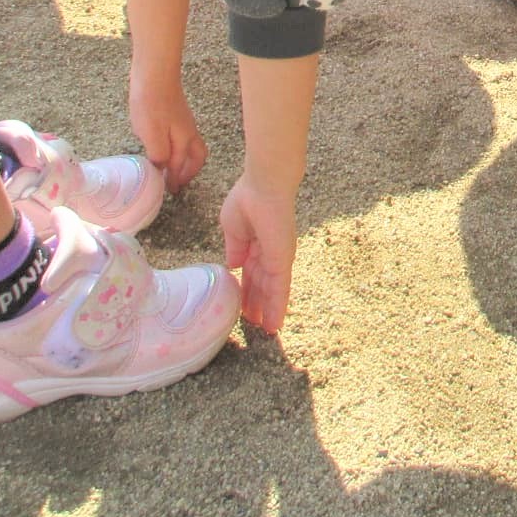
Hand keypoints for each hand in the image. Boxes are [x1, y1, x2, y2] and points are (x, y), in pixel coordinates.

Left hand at [129, 74, 206, 189]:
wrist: (154, 75)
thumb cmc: (151, 104)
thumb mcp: (151, 134)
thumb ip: (159, 155)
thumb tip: (162, 169)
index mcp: (184, 140)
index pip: (182, 165)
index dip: (176, 179)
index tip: (171, 191)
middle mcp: (189, 132)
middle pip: (198, 156)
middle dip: (190, 171)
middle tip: (178, 182)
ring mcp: (184, 122)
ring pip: (191, 147)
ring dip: (185, 160)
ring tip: (171, 169)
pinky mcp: (177, 115)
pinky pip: (183, 138)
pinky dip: (178, 148)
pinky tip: (163, 147)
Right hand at [221, 170, 298, 332]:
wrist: (264, 185)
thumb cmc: (248, 198)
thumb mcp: (233, 228)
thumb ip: (235, 248)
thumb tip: (233, 267)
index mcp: (256, 244)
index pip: (251, 273)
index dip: (246, 290)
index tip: (240, 305)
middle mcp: (270, 253)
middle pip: (262, 285)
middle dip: (256, 304)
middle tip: (252, 325)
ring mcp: (278, 258)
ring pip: (272, 292)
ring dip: (267, 312)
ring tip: (264, 332)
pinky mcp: (283, 261)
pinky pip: (280, 290)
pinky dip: (277, 308)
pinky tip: (273, 324)